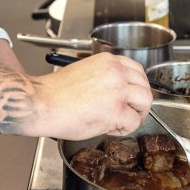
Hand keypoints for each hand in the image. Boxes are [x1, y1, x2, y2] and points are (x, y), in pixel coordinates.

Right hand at [29, 52, 151, 139]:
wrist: (43, 103)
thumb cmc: (57, 92)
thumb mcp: (85, 71)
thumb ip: (104, 75)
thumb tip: (117, 88)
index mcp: (107, 61)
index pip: (136, 70)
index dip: (135, 85)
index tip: (131, 95)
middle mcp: (115, 71)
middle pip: (145, 86)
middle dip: (139, 101)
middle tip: (129, 111)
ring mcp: (118, 89)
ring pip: (146, 101)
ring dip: (136, 114)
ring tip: (120, 120)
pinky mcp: (117, 109)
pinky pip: (134, 122)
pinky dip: (124, 129)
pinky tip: (108, 127)